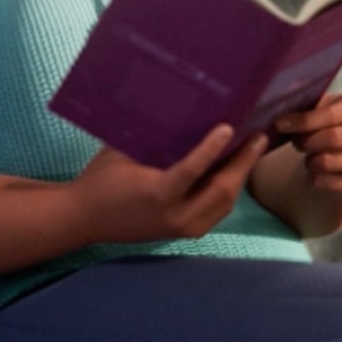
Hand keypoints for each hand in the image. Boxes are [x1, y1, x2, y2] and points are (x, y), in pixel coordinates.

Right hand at [74, 126, 267, 244]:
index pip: (192, 171)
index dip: (212, 149)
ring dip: (241, 176)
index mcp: (157, 194)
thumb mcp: (122, 152)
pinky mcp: (184, 232)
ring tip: (253, 149)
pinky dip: (229, 189)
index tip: (229, 127)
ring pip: (224, 203)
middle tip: (259, 136)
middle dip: (243, 163)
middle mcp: (175, 216)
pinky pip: (216, 210)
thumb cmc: (100, 179)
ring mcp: (182, 228)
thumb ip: (153, 138)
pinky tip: (236, 169)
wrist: (83, 218)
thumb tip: (178, 109)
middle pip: (221, 191)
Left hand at [275, 93, 341, 198]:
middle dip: (306, 141)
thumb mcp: (319, 109)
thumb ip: (304, 108)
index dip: (303, 121)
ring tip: (308, 157)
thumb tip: (280, 116)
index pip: (331, 114)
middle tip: (295, 143)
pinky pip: (329, 184)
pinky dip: (313, 179)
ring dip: (309, 161)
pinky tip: (313, 173)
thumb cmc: (324, 123)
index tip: (280, 124)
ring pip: (329, 162)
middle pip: (333, 138)